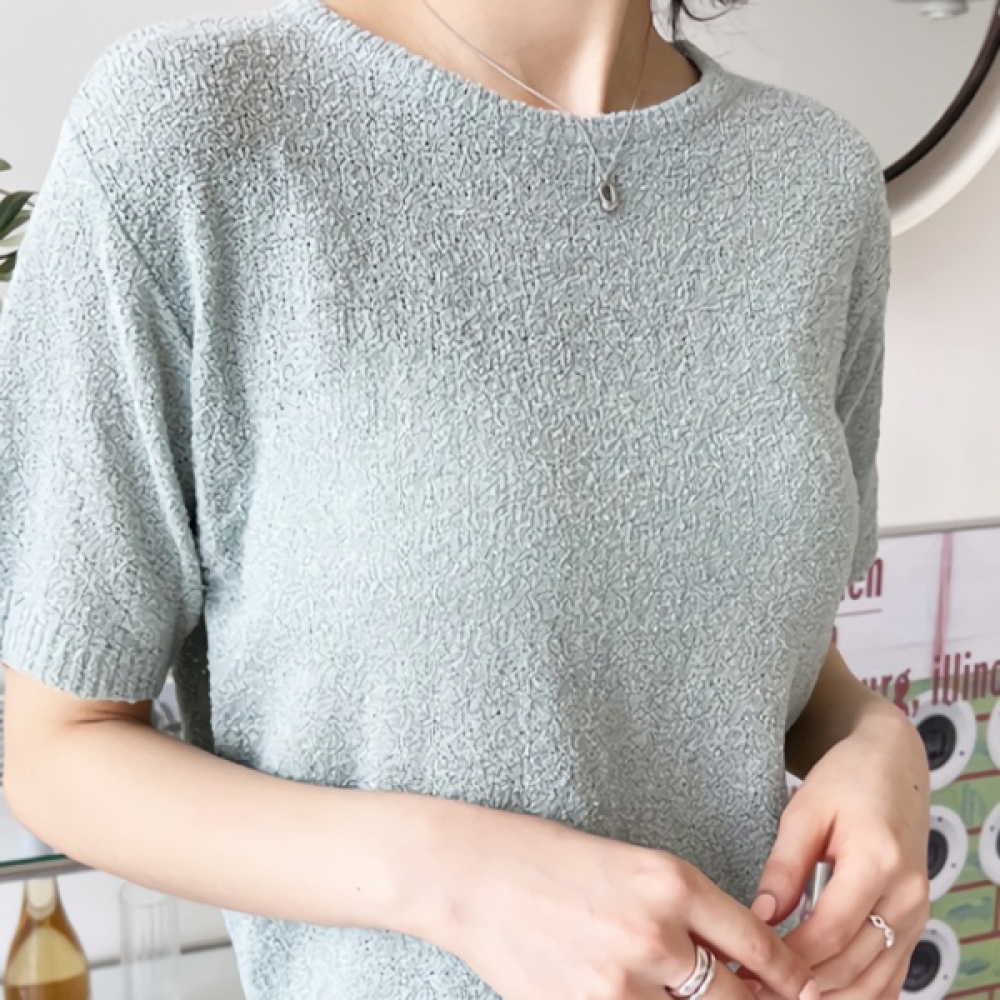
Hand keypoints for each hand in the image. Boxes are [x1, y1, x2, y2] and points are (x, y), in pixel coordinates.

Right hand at [413, 800, 818, 999]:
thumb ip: (684, 908)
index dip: (789, 976)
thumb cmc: (548, 858)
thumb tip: (731, 955)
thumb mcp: (629, 864)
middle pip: (739, 998)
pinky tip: (646, 999)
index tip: (801, 989)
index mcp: (671, 881)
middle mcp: (655, 932)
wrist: (472, 875)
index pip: (759, 943)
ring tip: (696, 996)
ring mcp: (621, 981)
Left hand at [751, 703, 930, 999]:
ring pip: (874, 982)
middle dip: (800, 988)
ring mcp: (917, 914)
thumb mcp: (804, 811)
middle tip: (750, 990)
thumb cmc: (845, 780)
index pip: (829, 932)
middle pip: (851, 966)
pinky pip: (891, 977)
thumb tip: (761, 918)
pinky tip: (819, 998)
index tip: (745, 968)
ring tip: (775, 997)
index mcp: (877, 862)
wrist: (893, 766)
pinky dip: (857, 995)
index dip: (787, 959)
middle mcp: (907, 896)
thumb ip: (784, 866)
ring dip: (827, 999)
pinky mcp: (915, 923)